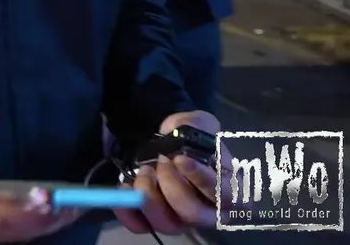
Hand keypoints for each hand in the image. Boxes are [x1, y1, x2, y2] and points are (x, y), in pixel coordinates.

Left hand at [116, 111, 225, 235]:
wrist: (165, 142)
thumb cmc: (187, 136)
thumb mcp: (197, 123)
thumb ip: (199, 127)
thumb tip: (190, 136)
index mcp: (225, 189)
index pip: (223, 196)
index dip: (202, 180)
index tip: (180, 158)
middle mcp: (206, 212)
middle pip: (192, 214)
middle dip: (171, 186)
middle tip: (161, 161)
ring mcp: (180, 220)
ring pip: (167, 224)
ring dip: (149, 195)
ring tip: (144, 171)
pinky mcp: (154, 221)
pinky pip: (140, 226)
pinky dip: (128, 209)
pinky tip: (124, 186)